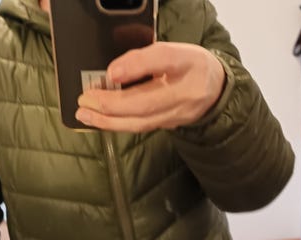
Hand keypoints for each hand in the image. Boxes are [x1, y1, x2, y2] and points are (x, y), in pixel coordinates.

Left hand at [75, 42, 224, 131]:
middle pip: (146, 102)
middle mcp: (185, 91)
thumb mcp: (172, 50)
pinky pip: (140, 126)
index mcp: (187, 61)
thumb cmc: (189, 65)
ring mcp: (178, 113)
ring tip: (85, 115)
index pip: (163, 59)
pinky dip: (117, 124)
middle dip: (111, 104)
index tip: (111, 73)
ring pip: (141, 121)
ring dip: (109, 121)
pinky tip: (100, 120)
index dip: (136, 66)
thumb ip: (144, 59)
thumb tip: (112, 74)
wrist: (215, 89)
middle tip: (85, 100)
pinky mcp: (170, 125)